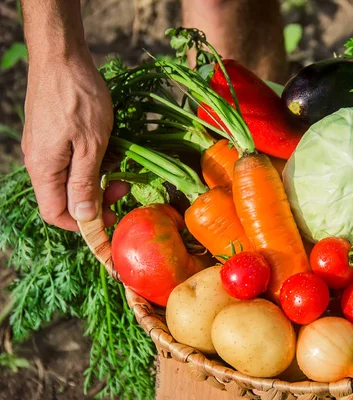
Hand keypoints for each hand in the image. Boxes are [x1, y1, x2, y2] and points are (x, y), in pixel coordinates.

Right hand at [22, 52, 126, 230]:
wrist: (62, 57)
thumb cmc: (79, 99)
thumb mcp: (91, 145)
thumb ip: (85, 183)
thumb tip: (84, 218)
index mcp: (44, 170)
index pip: (56, 214)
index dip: (83, 224)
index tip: (111, 217)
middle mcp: (39, 162)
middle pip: (64, 199)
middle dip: (95, 199)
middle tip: (123, 187)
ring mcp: (44, 147)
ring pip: (69, 179)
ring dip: (96, 180)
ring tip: (118, 167)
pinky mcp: (52, 135)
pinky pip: (70, 161)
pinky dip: (91, 163)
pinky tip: (108, 151)